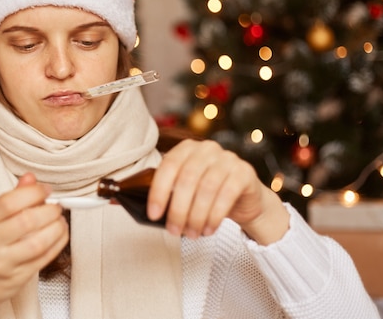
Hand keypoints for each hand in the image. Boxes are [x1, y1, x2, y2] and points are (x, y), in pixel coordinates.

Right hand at [0, 173, 68, 318]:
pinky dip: (58, 243)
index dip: (33, 193)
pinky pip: (44, 258)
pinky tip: (60, 235)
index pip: (8, 202)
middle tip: (56, 207)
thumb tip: (30, 178)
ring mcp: (3, 262)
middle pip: (27, 221)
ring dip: (57, 228)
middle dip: (49, 210)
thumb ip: (11, 198)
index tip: (46, 190)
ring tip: (60, 221)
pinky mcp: (17, 277)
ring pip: (38, 242)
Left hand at [147, 139, 288, 244]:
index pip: (168, 166)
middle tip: (174, 231)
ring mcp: (228, 158)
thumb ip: (166, 192)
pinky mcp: (244, 172)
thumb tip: (137, 208)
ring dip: (197, 216)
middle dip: (178, 210)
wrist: (244, 198)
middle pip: (187, 179)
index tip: (153, 215)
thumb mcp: (186, 189)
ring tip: (192, 234)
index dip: (159, 191)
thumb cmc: (207, 193)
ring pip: (206, 188)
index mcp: (187, 148)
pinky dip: (215, 216)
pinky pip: (227, 194)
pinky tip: (209, 229)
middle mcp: (207, 148)